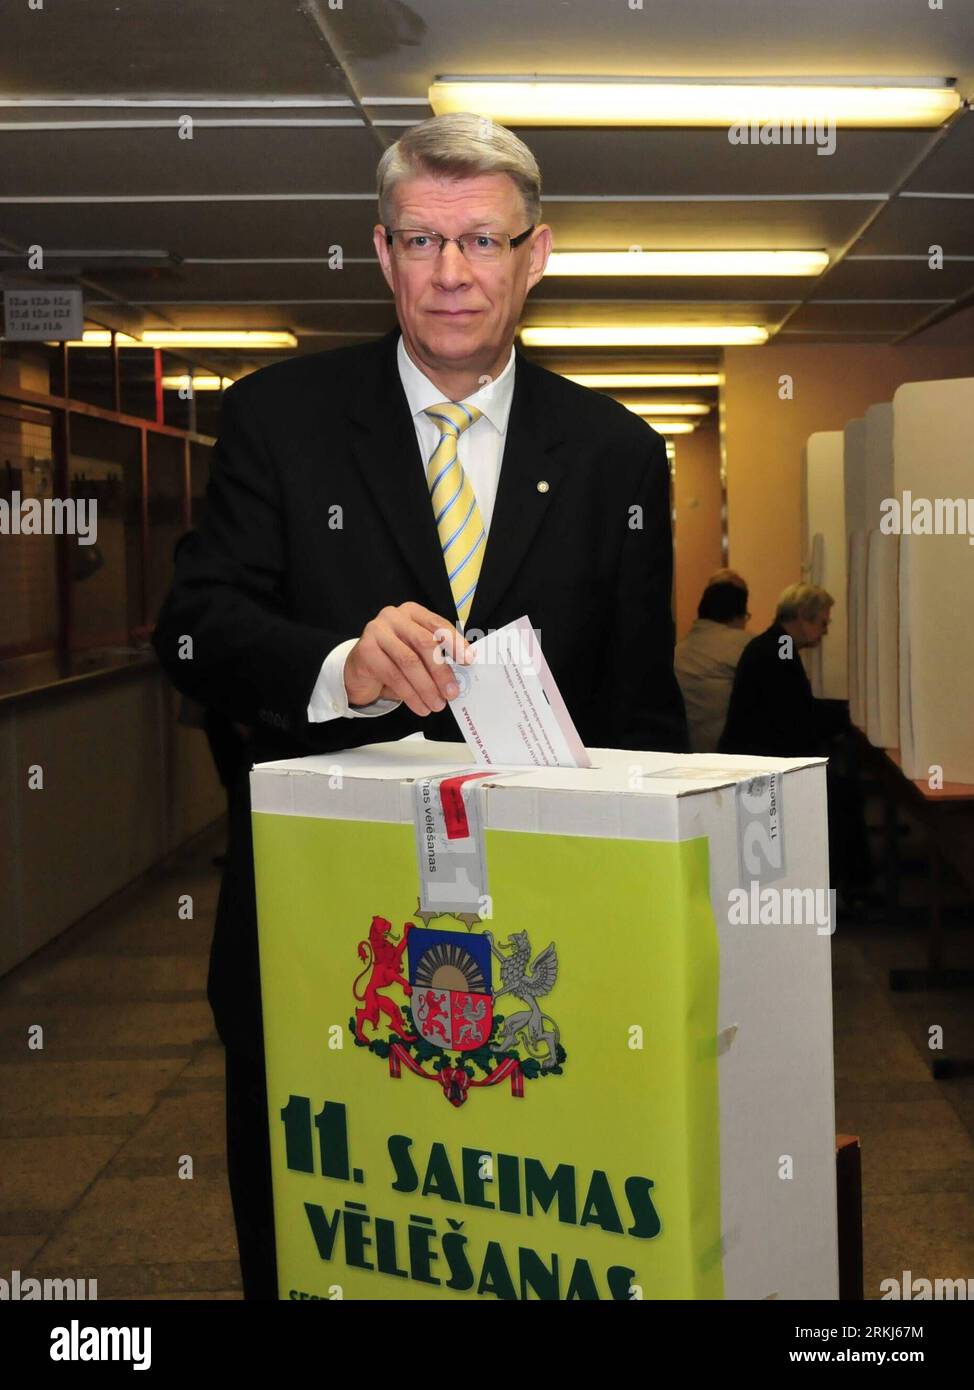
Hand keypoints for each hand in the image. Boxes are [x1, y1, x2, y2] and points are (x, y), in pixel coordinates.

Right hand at [344, 602, 473, 715]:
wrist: (360, 672)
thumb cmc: (394, 661)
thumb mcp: (418, 653)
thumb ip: (437, 655)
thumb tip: (463, 670)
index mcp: (412, 612)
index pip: (437, 624)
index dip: (455, 642)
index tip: (469, 660)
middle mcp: (393, 616)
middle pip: (423, 643)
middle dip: (441, 671)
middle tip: (452, 692)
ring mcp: (376, 631)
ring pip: (409, 662)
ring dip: (426, 687)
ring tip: (437, 705)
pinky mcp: (365, 650)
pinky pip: (393, 676)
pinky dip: (410, 695)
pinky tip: (420, 707)